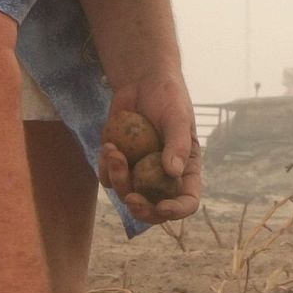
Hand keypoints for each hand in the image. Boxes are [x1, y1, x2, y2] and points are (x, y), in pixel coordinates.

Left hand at [99, 70, 201, 223]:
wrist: (142, 81)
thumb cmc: (169, 97)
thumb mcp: (178, 117)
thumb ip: (177, 143)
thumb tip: (173, 172)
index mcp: (185, 169)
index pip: (187, 200)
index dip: (176, 210)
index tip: (162, 207)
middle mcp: (163, 176)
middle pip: (154, 208)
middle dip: (142, 209)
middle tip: (131, 199)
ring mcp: (139, 171)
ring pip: (127, 193)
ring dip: (118, 178)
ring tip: (113, 150)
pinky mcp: (119, 162)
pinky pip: (108, 178)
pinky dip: (105, 166)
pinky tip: (108, 144)